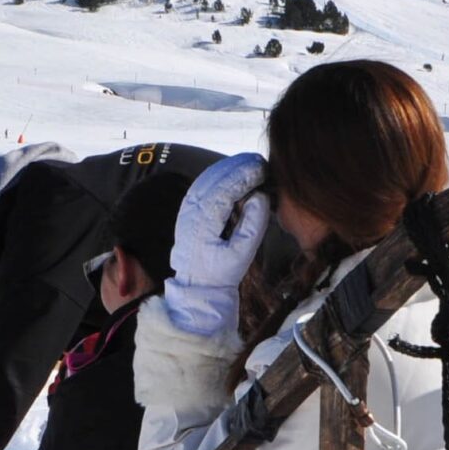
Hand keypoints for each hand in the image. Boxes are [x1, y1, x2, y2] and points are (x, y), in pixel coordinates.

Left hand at [162, 153, 270, 340]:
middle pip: (214, 179)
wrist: (196, 288)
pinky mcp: (187, 212)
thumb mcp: (242, 255)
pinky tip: (232, 174)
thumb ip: (252, 226)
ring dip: (227, 169)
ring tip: (249, 164)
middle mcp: (191, 213)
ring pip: (206, 179)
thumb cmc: (221, 274)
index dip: (244, 175)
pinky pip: (202, 186)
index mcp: (203, 223)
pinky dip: (218, 176)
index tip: (261, 167)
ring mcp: (186, 211)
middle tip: (258, 161)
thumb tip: (260, 197)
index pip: (225, 189)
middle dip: (237, 167)